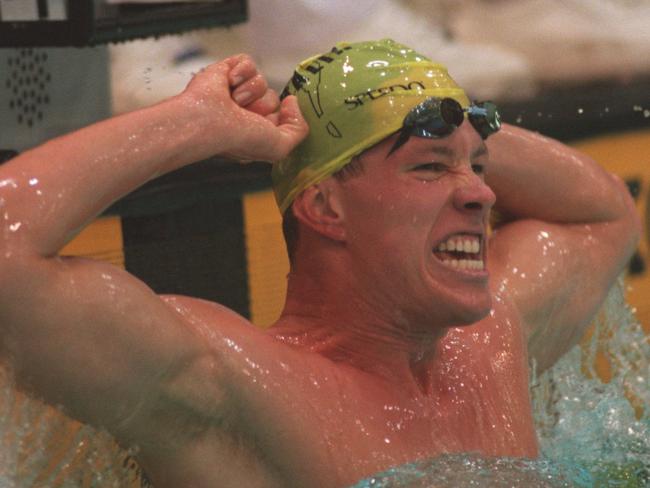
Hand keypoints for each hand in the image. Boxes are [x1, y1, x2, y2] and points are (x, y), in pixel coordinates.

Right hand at [180, 55, 307, 161]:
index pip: (281, 117)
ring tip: (232, 101)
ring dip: (250, 92)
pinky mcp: (225, 70)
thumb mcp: (279, 147)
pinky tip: (227, 85)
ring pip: (261, 80)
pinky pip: (248, 62)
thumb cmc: (239, 139)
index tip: (262, 126)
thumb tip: (292, 101)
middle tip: (243, 114)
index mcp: (255, 131)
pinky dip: (240, 73)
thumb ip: (298, 130)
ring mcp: (235, 91)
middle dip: (262, 106)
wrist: (208, 121)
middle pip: (273, 98)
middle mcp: (245, 112)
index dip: (277, 119)